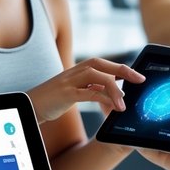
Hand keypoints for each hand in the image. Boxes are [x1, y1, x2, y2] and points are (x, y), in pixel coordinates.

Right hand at [26, 58, 143, 123]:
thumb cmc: (53, 100)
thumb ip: (92, 88)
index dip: (122, 68)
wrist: (30, 105)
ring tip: (123, 104)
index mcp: (78, 70)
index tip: (138, 76)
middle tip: (139, 80)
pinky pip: (87, 93)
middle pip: (102, 65)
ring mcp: (69, 82)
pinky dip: (102, 98)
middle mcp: (74, 71)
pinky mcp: (65, 94)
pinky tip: (111, 105)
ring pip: (97, 77)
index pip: (104, 64)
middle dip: (123, 71)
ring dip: (114, 89)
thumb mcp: (76, 91)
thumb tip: (113, 92)